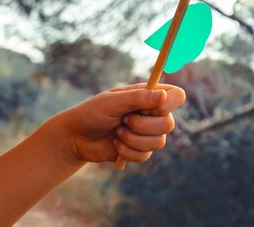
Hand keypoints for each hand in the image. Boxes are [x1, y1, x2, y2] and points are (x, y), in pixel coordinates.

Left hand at [51, 83, 185, 165]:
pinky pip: (146, 155)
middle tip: (124, 120)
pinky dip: (127, 151)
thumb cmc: (93, 112)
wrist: (76, 137)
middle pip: (169, 123)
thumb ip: (138, 98)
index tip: (147, 107)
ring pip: (159, 142)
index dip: (167, 104)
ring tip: (117, 132)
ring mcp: (148, 133)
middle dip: (142, 126)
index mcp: (150, 96)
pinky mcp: (141, 150)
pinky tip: (116, 144)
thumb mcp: (113, 101)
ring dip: (133, 139)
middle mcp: (153, 114)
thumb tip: (164, 96)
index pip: (177, 96)